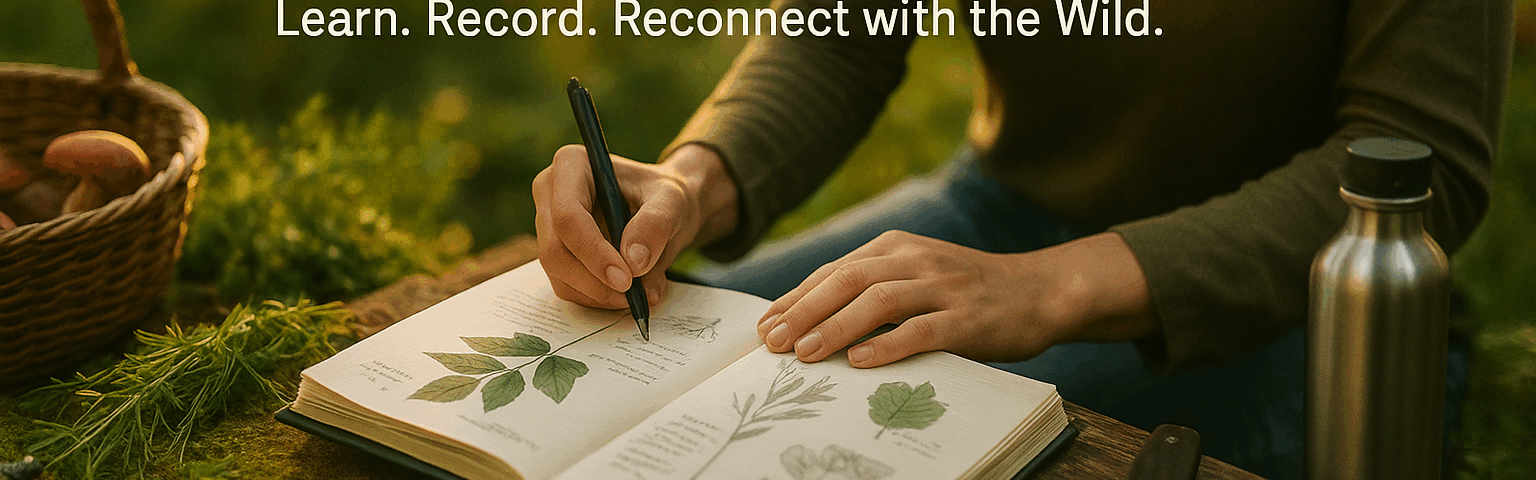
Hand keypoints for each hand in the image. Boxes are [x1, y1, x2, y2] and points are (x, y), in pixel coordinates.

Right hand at [532, 143, 737, 308]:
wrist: (664, 209)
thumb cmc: (665, 196)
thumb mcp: (673, 202)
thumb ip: (656, 224)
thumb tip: (633, 262)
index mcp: (572, 165)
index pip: (568, 216)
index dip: (593, 252)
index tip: (626, 280)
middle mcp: (550, 192)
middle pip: (555, 249)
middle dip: (593, 281)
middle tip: (633, 297)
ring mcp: (548, 225)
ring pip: (558, 273)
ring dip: (598, 294)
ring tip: (641, 293)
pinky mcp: (556, 252)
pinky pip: (566, 285)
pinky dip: (597, 297)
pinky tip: (627, 293)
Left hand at [756, 231, 1159, 367]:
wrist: (1041, 290)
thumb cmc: (968, 291)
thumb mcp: (917, 274)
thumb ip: (874, 286)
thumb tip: (812, 317)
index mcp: (897, 246)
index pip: (834, 270)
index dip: (796, 297)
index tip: (766, 324)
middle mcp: (916, 260)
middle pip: (847, 280)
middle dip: (803, 311)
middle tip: (773, 341)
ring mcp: (942, 286)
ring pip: (878, 302)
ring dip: (835, 327)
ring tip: (805, 353)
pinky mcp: (967, 317)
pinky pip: (921, 329)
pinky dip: (887, 345)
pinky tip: (860, 361)